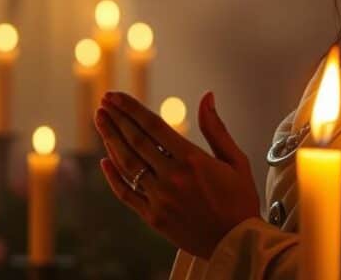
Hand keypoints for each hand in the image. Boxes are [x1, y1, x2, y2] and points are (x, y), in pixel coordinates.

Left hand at [94, 90, 260, 259]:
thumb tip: (207, 96)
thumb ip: (216, 128)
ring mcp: (159, 198)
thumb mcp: (236, 161)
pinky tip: (104, 160)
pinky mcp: (153, 217)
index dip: (131, 108)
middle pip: (135, 140)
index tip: (115, 96)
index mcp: (192, 160)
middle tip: (103, 102)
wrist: (238, 244)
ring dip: (111, 139)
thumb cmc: (240, 201)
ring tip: (101, 121)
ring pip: (127, 164)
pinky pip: (126, 193)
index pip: (153, 125)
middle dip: (117, 118)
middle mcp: (172, 177)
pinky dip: (113, 176)